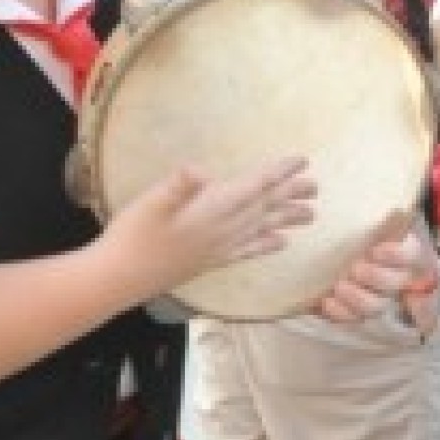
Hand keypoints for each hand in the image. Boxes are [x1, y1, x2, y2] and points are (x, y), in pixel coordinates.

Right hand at [102, 156, 315, 298]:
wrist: (122, 278)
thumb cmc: (132, 236)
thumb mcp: (150, 203)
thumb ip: (178, 187)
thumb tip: (200, 171)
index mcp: (211, 211)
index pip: (254, 188)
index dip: (279, 173)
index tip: (302, 161)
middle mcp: (223, 231)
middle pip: (265, 208)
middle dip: (291, 195)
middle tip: (317, 186)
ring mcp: (219, 248)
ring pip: (263, 230)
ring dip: (287, 220)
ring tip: (312, 215)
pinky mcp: (211, 261)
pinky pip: (248, 252)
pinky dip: (267, 246)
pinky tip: (281, 244)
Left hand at [315, 221, 436, 324]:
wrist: (335, 256)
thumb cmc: (357, 235)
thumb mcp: (370, 224)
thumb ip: (379, 222)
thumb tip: (387, 209)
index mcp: (403, 253)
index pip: (413, 255)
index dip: (398, 256)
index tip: (376, 250)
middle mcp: (395, 278)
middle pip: (394, 284)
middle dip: (375, 278)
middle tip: (356, 268)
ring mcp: (377, 298)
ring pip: (376, 306)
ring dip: (357, 298)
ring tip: (339, 286)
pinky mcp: (356, 312)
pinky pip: (353, 320)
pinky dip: (340, 313)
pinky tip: (326, 302)